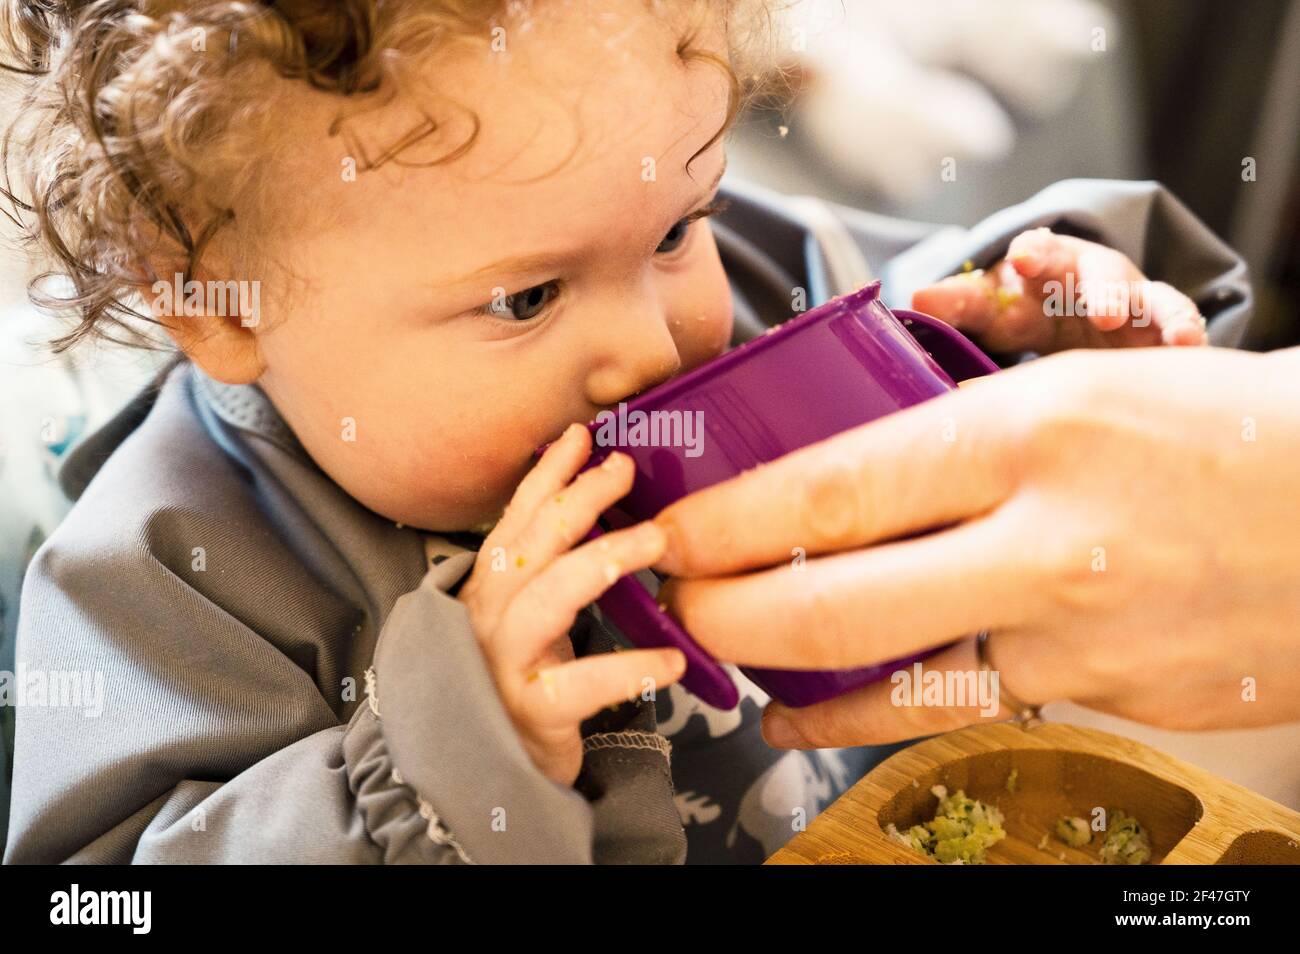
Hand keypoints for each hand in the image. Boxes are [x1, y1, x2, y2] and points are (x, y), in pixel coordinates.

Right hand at [459, 423, 685, 785]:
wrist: (489, 775)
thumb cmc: (526, 682)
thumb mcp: (531, 617)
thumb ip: (554, 568)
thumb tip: (605, 508)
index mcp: (492, 589)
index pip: (517, 518)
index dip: (548, 474)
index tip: (583, 435)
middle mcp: (488, 618)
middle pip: (532, 544)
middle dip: (580, 498)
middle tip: (626, 469)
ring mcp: (505, 664)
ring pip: (549, 598)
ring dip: (602, 561)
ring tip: (656, 542)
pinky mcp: (532, 714)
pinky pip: (580, 685)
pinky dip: (629, 668)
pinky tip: (671, 660)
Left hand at [652, 346, 1299, 746]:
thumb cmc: (1214, 426)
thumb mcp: (1075, 382)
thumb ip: (951, 425)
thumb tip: (834, 464)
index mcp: (1029, 433)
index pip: (836, 486)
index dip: (729, 518)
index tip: (672, 528)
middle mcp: (1043, 542)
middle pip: (836, 601)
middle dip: (726, 610)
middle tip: (676, 596)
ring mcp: (1073, 637)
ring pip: (891, 680)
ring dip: (787, 675)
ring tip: (730, 660)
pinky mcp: (1100, 697)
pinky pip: (957, 711)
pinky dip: (871, 716)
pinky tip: (819, 714)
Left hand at [912, 227, 1207, 352]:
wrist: (1071, 309)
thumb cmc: (1026, 306)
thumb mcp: (993, 306)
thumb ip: (959, 305)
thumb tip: (915, 299)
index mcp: (1045, 264)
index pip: (1037, 252)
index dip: (1032, 254)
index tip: (1025, 260)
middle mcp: (1093, 276)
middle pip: (1100, 276)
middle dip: (1104, 292)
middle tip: (1104, 313)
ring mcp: (1134, 301)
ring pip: (1154, 301)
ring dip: (1164, 316)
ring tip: (1177, 339)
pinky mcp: (1159, 330)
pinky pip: (1180, 330)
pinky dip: (1189, 338)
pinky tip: (1194, 353)